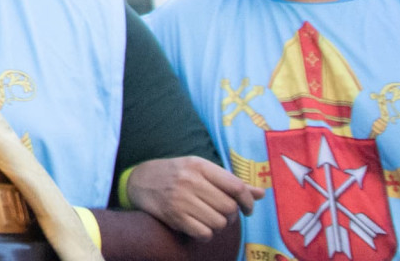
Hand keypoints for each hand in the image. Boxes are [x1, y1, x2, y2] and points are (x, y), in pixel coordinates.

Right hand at [123, 157, 261, 238]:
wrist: (138, 181)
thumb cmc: (176, 174)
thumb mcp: (200, 170)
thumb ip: (230, 182)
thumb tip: (261, 193)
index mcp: (199, 165)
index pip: (236, 186)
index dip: (248, 201)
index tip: (247, 209)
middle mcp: (190, 180)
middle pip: (229, 208)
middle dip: (231, 215)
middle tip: (222, 213)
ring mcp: (181, 199)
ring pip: (219, 223)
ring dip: (218, 225)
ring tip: (208, 218)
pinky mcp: (174, 216)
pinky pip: (204, 234)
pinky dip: (206, 234)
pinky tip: (198, 226)